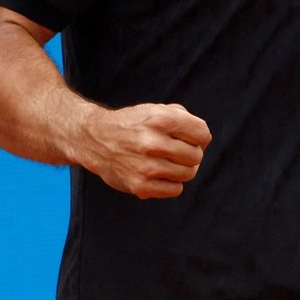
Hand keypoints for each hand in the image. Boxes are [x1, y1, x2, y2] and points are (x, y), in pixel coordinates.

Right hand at [80, 103, 212, 198]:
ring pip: (189, 174)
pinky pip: (175, 189)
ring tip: (167, 162)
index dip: (199, 137)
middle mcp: (153, 143)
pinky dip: (172, 183)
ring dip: (182, 169)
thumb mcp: (157, 110)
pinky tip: (160, 174)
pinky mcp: (140, 186)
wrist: (95, 139)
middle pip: (196, 156)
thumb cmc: (134, 124)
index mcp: (160, 119)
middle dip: (191, 153)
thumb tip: (204, 141)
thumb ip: (185, 119)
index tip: (189, 138)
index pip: (202, 133)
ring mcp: (146, 166)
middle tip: (175, 151)